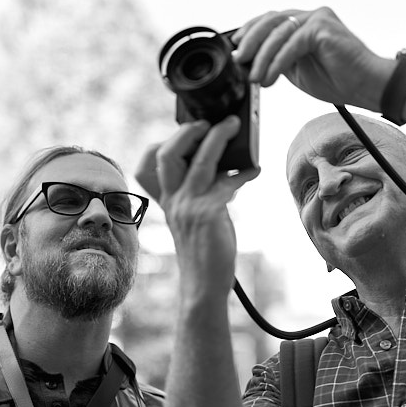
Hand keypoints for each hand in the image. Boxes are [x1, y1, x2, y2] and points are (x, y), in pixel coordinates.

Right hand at [135, 117, 259, 296]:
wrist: (204, 284)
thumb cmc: (205, 252)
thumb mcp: (197, 219)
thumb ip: (206, 193)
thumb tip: (229, 169)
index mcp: (169, 201)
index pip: (150, 165)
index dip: (163, 144)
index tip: (185, 132)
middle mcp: (174, 201)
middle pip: (168, 154)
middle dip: (187, 132)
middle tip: (207, 121)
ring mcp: (189, 207)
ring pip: (199, 161)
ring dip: (218, 138)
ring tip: (233, 125)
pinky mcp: (207, 214)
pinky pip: (226, 183)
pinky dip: (243, 173)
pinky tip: (254, 169)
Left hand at [232, 7, 392, 110]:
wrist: (366, 85)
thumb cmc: (339, 79)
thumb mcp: (297, 71)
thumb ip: (278, 61)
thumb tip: (253, 64)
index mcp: (303, 25)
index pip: (270, 21)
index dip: (250, 31)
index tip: (236, 48)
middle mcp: (310, 17)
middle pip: (270, 21)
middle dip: (250, 42)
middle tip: (239, 61)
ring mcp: (317, 19)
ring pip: (278, 32)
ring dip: (262, 57)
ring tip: (255, 78)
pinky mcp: (322, 28)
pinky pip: (292, 44)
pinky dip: (277, 63)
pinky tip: (269, 78)